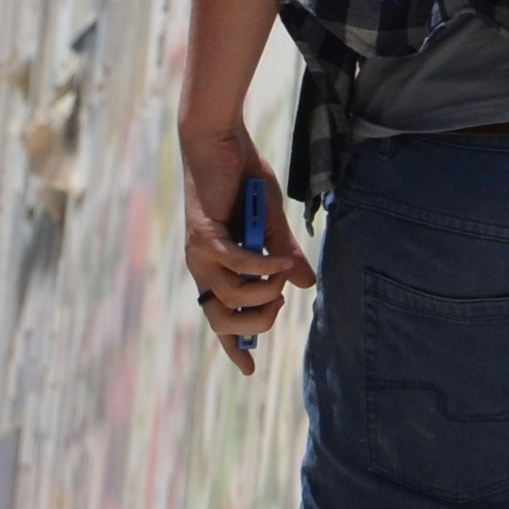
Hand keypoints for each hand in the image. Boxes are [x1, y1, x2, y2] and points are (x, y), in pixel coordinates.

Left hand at [179, 123, 317, 377]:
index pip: (220, 318)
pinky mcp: (204, 234)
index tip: (249, 369)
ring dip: (264, 290)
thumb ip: (285, 254)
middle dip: (258, 322)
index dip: (234, 346)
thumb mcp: (270, 223)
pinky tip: (280, 259)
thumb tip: (308, 285)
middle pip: (222, 321)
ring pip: (230, 297)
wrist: (219, 138)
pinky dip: (261, 265)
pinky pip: (236, 264)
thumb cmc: (241, 177)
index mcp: (215, 268)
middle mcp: (202, 266)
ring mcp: (200, 253)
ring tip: (282, 272)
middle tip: (280, 302)